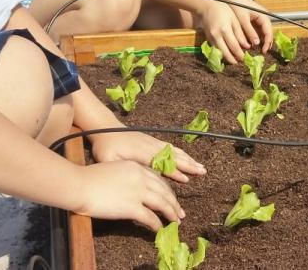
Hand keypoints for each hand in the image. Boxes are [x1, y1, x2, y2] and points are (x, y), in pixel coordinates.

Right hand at [74, 161, 182, 230]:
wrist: (80, 184)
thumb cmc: (89, 178)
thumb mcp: (113, 169)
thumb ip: (126, 176)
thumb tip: (131, 188)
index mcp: (136, 167)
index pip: (158, 179)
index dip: (166, 190)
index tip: (171, 197)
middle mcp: (141, 177)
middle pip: (164, 190)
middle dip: (174, 202)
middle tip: (180, 212)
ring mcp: (138, 192)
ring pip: (162, 203)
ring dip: (171, 213)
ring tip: (176, 221)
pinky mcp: (132, 207)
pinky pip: (150, 217)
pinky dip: (157, 224)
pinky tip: (160, 229)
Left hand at [90, 130, 205, 182]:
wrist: (105, 128)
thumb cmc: (105, 147)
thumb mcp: (109, 159)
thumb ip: (124, 167)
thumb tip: (139, 176)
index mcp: (141, 153)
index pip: (161, 164)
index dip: (174, 172)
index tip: (186, 179)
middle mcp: (151, 147)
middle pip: (173, 156)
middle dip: (189, 165)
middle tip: (202, 172)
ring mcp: (153, 142)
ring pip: (174, 151)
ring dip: (188, 159)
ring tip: (200, 166)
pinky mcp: (152, 140)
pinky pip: (171, 147)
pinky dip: (182, 153)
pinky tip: (188, 157)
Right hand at [195, 0, 252, 62]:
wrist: (207, 6)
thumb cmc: (224, 10)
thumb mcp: (234, 20)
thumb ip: (240, 33)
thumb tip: (247, 46)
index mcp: (225, 30)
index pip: (234, 46)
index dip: (240, 54)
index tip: (245, 59)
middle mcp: (217, 36)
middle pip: (225, 53)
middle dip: (233, 60)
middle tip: (239, 63)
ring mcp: (211, 38)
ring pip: (219, 53)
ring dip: (227, 58)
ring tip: (234, 60)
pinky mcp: (208, 39)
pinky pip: (215, 49)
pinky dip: (221, 53)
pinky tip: (227, 54)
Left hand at [220, 0, 273, 54]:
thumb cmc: (236, 5)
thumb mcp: (243, 20)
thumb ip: (250, 32)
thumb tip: (256, 44)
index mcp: (263, 15)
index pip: (269, 31)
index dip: (267, 42)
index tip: (263, 51)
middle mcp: (263, 16)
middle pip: (267, 32)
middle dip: (266, 42)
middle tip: (262, 53)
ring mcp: (258, 17)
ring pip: (262, 31)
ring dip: (261, 40)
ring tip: (258, 50)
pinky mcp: (253, 18)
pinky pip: (257, 29)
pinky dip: (256, 36)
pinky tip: (252, 42)